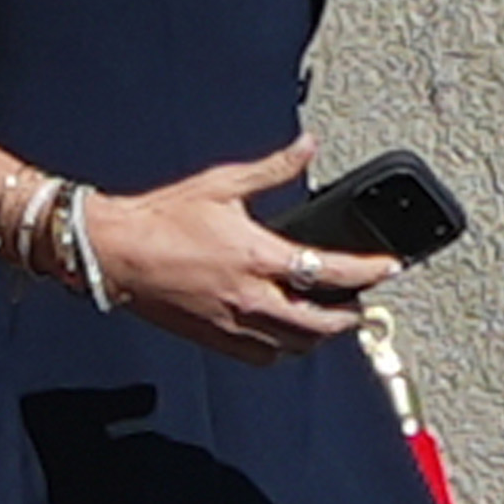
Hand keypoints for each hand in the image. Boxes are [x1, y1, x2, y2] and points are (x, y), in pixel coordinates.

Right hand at [79, 137, 393, 364]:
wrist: (113, 252)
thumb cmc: (162, 218)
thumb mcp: (222, 184)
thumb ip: (272, 169)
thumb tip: (306, 147)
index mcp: (258, 257)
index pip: (330, 272)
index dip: (368, 271)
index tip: (389, 268)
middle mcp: (251, 298)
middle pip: (320, 324)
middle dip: (350, 317)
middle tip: (362, 305)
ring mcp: (233, 324)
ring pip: (293, 347)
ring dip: (318, 336)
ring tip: (328, 320)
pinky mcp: (214, 338)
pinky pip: (262, 357)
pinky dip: (282, 349)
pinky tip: (283, 334)